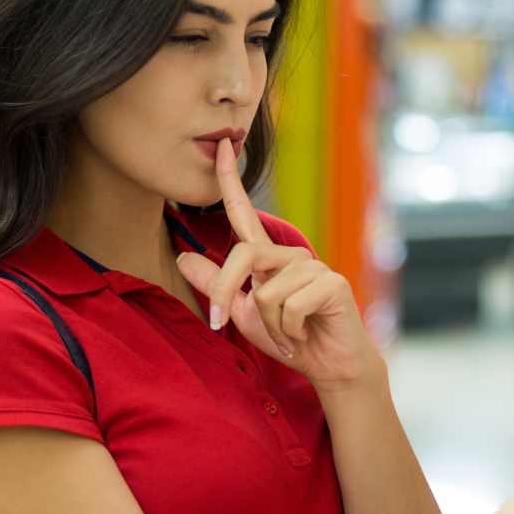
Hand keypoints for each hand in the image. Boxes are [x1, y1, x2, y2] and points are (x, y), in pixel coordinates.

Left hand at [175, 139, 374, 391]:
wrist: (329, 366)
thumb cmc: (289, 339)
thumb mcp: (242, 314)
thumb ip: (216, 287)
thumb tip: (182, 255)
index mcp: (266, 259)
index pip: (243, 213)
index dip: (230, 180)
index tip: (221, 147)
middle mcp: (289, 256)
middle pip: (243, 256)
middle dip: (223, 295)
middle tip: (219, 325)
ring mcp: (313, 267)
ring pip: (265, 292)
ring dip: (270, 326)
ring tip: (289, 334)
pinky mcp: (332, 283)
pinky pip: (290, 306)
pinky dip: (290, 331)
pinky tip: (305, 334)